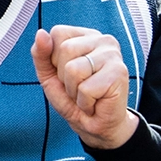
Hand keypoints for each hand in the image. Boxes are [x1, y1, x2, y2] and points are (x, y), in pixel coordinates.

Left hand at [31, 26, 137, 149]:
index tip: (67, 73)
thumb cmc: (74, 99)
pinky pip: (86, 88)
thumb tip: (40, 34)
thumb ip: (41, 54)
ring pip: (74, 69)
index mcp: (86, 36)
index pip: (58, 33)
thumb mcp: (49, 75)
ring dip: (74, 91)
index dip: (54, 58)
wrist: (97, 127)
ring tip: (86, 95)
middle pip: (65, 49)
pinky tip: (95, 102)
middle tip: (78, 87)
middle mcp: (103, 40)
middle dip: (64, 76)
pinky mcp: (119, 73)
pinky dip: (85, 102)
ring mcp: (113, 55)